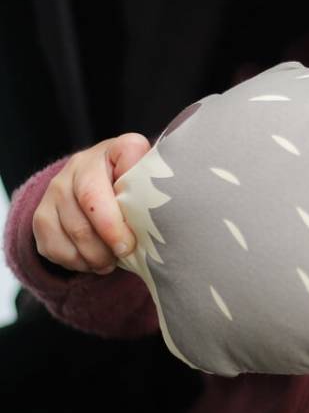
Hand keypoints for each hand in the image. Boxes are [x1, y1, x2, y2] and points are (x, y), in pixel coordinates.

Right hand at [32, 134, 150, 273]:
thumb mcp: (148, 182)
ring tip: (110, 262)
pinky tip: (92, 262)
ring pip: (72, 230)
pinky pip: (54, 246)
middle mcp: (80, 164)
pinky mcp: (41, 214)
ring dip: (94, 255)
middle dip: (109, 237)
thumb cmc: (131, 189)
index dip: (124, 208)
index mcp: (114, 150)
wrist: (95, 187)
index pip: (123, 164)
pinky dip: (76, 262)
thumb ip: (154, 190)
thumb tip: (163, 219)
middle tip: (126, 253)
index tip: (137, 234)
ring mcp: (56, 188)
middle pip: (90, 204)